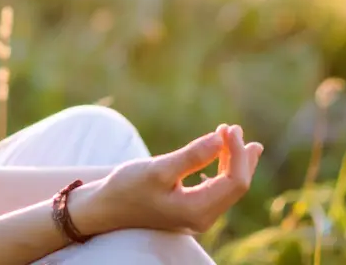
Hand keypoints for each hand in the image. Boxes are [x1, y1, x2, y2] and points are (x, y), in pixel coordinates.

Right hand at [71, 124, 262, 236]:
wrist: (105, 207)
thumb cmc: (127, 187)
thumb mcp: (159, 169)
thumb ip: (192, 156)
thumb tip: (221, 138)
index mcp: (197, 210)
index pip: (234, 182)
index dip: (238, 153)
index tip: (229, 128)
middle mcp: (202, 218)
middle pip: (236, 186)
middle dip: (240, 156)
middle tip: (235, 128)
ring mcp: (197, 215)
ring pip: (228, 188)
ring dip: (232, 161)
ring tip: (234, 136)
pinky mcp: (190, 209)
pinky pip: (216, 189)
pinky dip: (221, 169)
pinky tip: (221, 155)